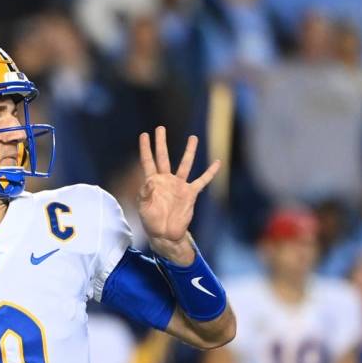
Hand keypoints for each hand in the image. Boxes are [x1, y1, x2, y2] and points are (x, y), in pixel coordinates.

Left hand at [137, 126, 219, 264]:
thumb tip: (149, 182)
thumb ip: (145, 194)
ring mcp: (179, 185)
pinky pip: (202, 180)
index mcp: (152, 182)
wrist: (166, 234)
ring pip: (185, 164)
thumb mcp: (144, 208)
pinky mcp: (190, 193)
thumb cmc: (151, 221)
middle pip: (163, 157)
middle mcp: (166, 180)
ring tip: (193, 137)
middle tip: (161, 128)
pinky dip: (210, 172)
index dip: (146, 148)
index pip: (148, 161)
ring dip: (189, 151)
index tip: (144, 134)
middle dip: (161, 143)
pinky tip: (217, 162)